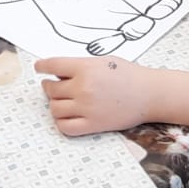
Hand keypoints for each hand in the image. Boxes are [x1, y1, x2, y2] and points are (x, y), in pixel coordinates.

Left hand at [34, 55, 152, 135]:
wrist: (149, 94)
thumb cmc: (129, 75)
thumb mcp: (104, 61)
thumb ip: (81, 66)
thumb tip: (59, 73)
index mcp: (86, 68)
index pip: (53, 65)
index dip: (42, 66)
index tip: (39, 68)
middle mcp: (83, 87)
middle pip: (51, 89)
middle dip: (49, 86)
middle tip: (52, 85)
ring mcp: (87, 108)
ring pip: (55, 108)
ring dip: (55, 104)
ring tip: (61, 100)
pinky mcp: (92, 125)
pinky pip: (65, 126)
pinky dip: (61, 121)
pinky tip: (66, 115)